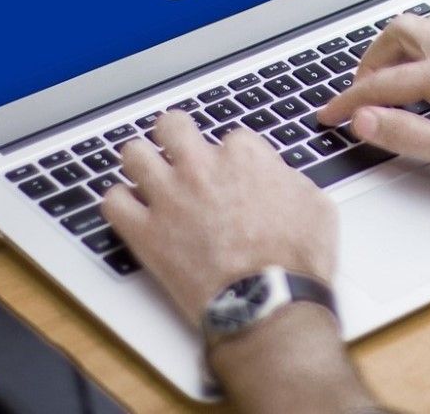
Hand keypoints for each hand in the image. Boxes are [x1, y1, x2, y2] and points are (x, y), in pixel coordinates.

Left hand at [100, 112, 335, 321]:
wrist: (268, 303)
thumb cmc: (295, 261)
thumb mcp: (316, 207)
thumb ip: (290, 181)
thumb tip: (279, 179)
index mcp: (243, 157)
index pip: (230, 137)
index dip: (231, 157)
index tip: (233, 174)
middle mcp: (201, 168)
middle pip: (172, 126)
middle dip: (175, 135)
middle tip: (179, 151)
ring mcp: (169, 198)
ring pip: (133, 154)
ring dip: (141, 162)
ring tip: (147, 174)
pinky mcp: (145, 233)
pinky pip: (113, 203)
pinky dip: (119, 204)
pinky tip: (131, 210)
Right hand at [317, 13, 429, 195]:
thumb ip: (406, 135)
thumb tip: (365, 120)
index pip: (384, 82)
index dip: (349, 101)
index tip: (330, 116)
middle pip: (401, 32)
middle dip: (371, 60)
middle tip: (358, 92)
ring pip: (428, 26)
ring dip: (399, 47)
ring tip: (387, 79)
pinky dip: (425, 46)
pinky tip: (429, 73)